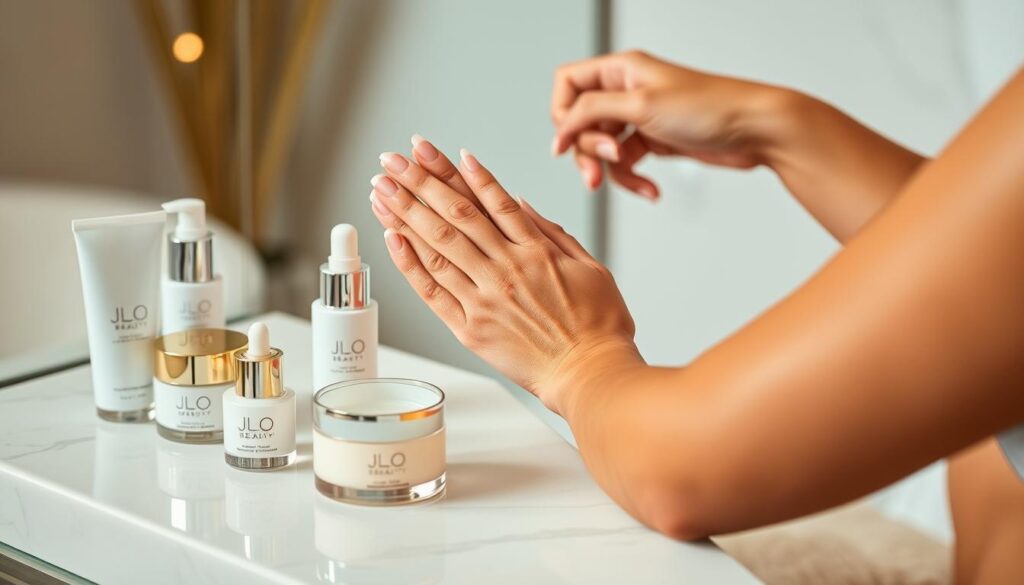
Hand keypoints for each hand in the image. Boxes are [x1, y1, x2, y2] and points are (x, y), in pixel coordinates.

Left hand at [368, 136, 639, 411]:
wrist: (589, 375)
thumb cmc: (598, 327)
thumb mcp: (591, 267)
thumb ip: (553, 233)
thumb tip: (520, 204)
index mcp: (536, 251)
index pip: (490, 200)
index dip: (457, 172)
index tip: (431, 151)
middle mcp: (506, 270)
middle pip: (455, 216)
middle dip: (420, 183)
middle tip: (393, 161)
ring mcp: (485, 298)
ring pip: (438, 247)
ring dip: (406, 215)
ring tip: (382, 190)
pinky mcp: (470, 329)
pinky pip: (433, 292)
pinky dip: (410, 264)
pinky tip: (392, 238)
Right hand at [551, 50, 795, 198]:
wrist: (756, 130)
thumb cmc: (710, 108)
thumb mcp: (641, 106)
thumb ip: (593, 113)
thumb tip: (560, 130)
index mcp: (622, 70)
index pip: (568, 83)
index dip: (562, 114)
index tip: (566, 144)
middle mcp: (627, 90)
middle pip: (581, 121)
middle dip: (587, 150)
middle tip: (597, 173)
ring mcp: (641, 117)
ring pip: (603, 147)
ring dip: (610, 171)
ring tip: (632, 183)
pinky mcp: (655, 141)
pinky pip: (627, 164)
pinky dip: (634, 179)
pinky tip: (651, 190)